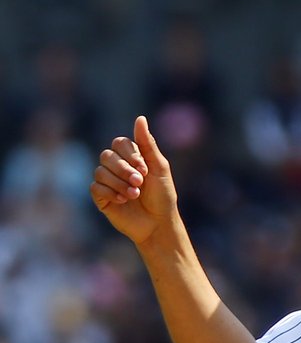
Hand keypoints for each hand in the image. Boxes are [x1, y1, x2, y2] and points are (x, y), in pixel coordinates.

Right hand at [91, 115, 178, 245]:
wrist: (158, 223)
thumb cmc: (162, 196)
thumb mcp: (159, 168)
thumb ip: (147, 144)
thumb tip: (140, 118)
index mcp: (131, 157)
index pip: (119, 143)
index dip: (130, 155)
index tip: (145, 169)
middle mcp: (116, 167)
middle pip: (107, 156)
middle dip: (124, 169)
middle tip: (140, 182)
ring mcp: (107, 181)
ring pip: (100, 171)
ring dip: (119, 183)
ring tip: (135, 195)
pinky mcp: (101, 197)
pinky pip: (95, 187)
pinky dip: (110, 192)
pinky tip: (123, 200)